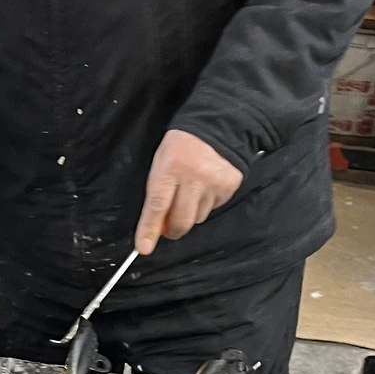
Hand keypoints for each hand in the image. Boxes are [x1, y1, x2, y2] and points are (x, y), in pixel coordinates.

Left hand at [135, 130, 243, 254]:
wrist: (216, 126)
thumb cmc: (181, 147)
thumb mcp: (161, 164)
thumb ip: (158, 196)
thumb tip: (158, 229)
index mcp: (171, 167)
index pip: (158, 205)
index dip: (150, 229)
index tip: (144, 247)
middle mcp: (194, 176)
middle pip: (181, 221)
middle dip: (172, 230)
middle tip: (169, 225)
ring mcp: (214, 182)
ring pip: (198, 218)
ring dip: (191, 212)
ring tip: (191, 191)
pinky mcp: (230, 185)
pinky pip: (213, 208)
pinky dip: (206, 203)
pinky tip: (205, 186)